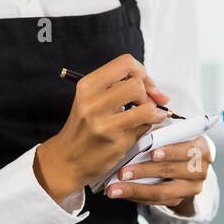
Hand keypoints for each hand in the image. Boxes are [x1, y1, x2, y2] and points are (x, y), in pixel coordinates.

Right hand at [36, 54, 171, 200]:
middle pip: (137, 84)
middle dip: (148, 93)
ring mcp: (104, 125)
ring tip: (146, 116)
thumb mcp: (90, 99)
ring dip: (153, 111)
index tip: (144, 83)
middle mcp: (92, 103)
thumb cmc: (83, 127)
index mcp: (87, 86)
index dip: (141, 72)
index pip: (125, 63)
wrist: (66, 159)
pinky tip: (137, 129)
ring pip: (147, 107)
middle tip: (143, 103)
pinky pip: (145, 127)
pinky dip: (147, 126)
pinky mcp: (116, 143)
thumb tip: (157, 91)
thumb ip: (118, 87)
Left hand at [106, 135, 211, 211]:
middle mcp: (201, 170)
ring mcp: (191, 188)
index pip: (188, 150)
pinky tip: (121, 193)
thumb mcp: (174, 133)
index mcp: (202, 148)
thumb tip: (140, 123)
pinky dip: (136, 197)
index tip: (151, 153)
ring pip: (162, 192)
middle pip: (171, 171)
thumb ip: (162, 130)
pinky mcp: (179, 200)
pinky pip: (156, 202)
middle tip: (122, 172)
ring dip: (135, 189)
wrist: (186, 162)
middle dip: (144, 171)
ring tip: (114, 189)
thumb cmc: (175, 141)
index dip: (170, 152)